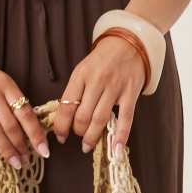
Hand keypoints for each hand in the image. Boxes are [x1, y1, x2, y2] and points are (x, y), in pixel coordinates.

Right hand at [0, 53, 49, 168]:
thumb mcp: (2, 82)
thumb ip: (14, 101)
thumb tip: (32, 130)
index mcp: (6, 84)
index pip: (25, 112)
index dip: (36, 133)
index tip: (44, 150)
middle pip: (9, 123)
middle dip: (20, 145)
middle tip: (27, 161)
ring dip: (5, 149)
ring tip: (14, 163)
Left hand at [53, 36, 145, 156]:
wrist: (129, 42)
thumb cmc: (102, 61)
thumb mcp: (83, 71)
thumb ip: (75, 92)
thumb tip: (64, 120)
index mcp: (81, 75)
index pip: (66, 106)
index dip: (61, 126)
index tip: (60, 137)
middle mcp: (97, 81)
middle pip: (83, 116)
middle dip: (78, 132)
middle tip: (79, 138)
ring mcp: (115, 87)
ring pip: (100, 120)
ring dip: (92, 137)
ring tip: (88, 145)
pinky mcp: (131, 93)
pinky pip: (125, 119)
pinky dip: (120, 136)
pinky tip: (115, 150)